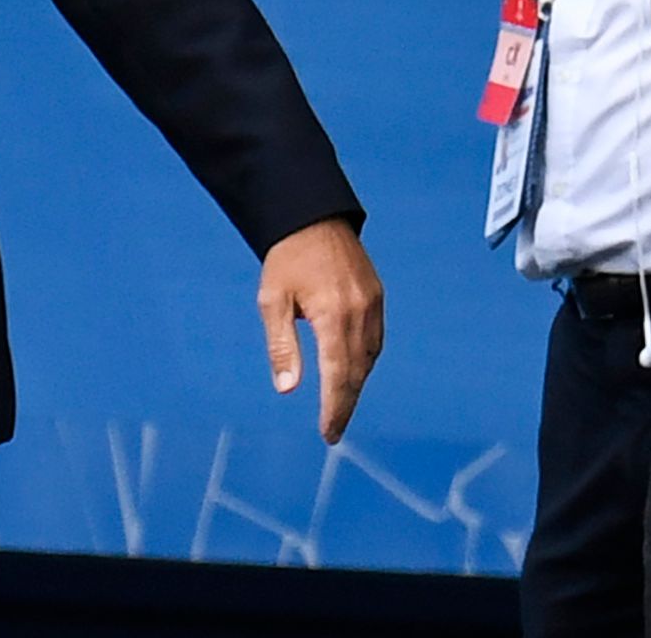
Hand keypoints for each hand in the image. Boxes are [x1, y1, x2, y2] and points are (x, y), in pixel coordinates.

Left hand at [258, 218, 384, 443]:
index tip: (328, 433)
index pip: (338, 375)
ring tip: (339, 407)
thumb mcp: (273, 300)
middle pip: (358, 372)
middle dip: (346, 405)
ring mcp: (373, 304)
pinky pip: (376, 340)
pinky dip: (365, 361)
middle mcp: (360, 312)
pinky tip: (352, 372)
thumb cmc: (286, 258)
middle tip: (333, 431)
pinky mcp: (377, 297)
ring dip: (356, 385)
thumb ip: (282, 346)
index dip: (334, 408)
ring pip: (370, 358)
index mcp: (334, 314)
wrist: (313, 216)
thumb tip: (288, 389)